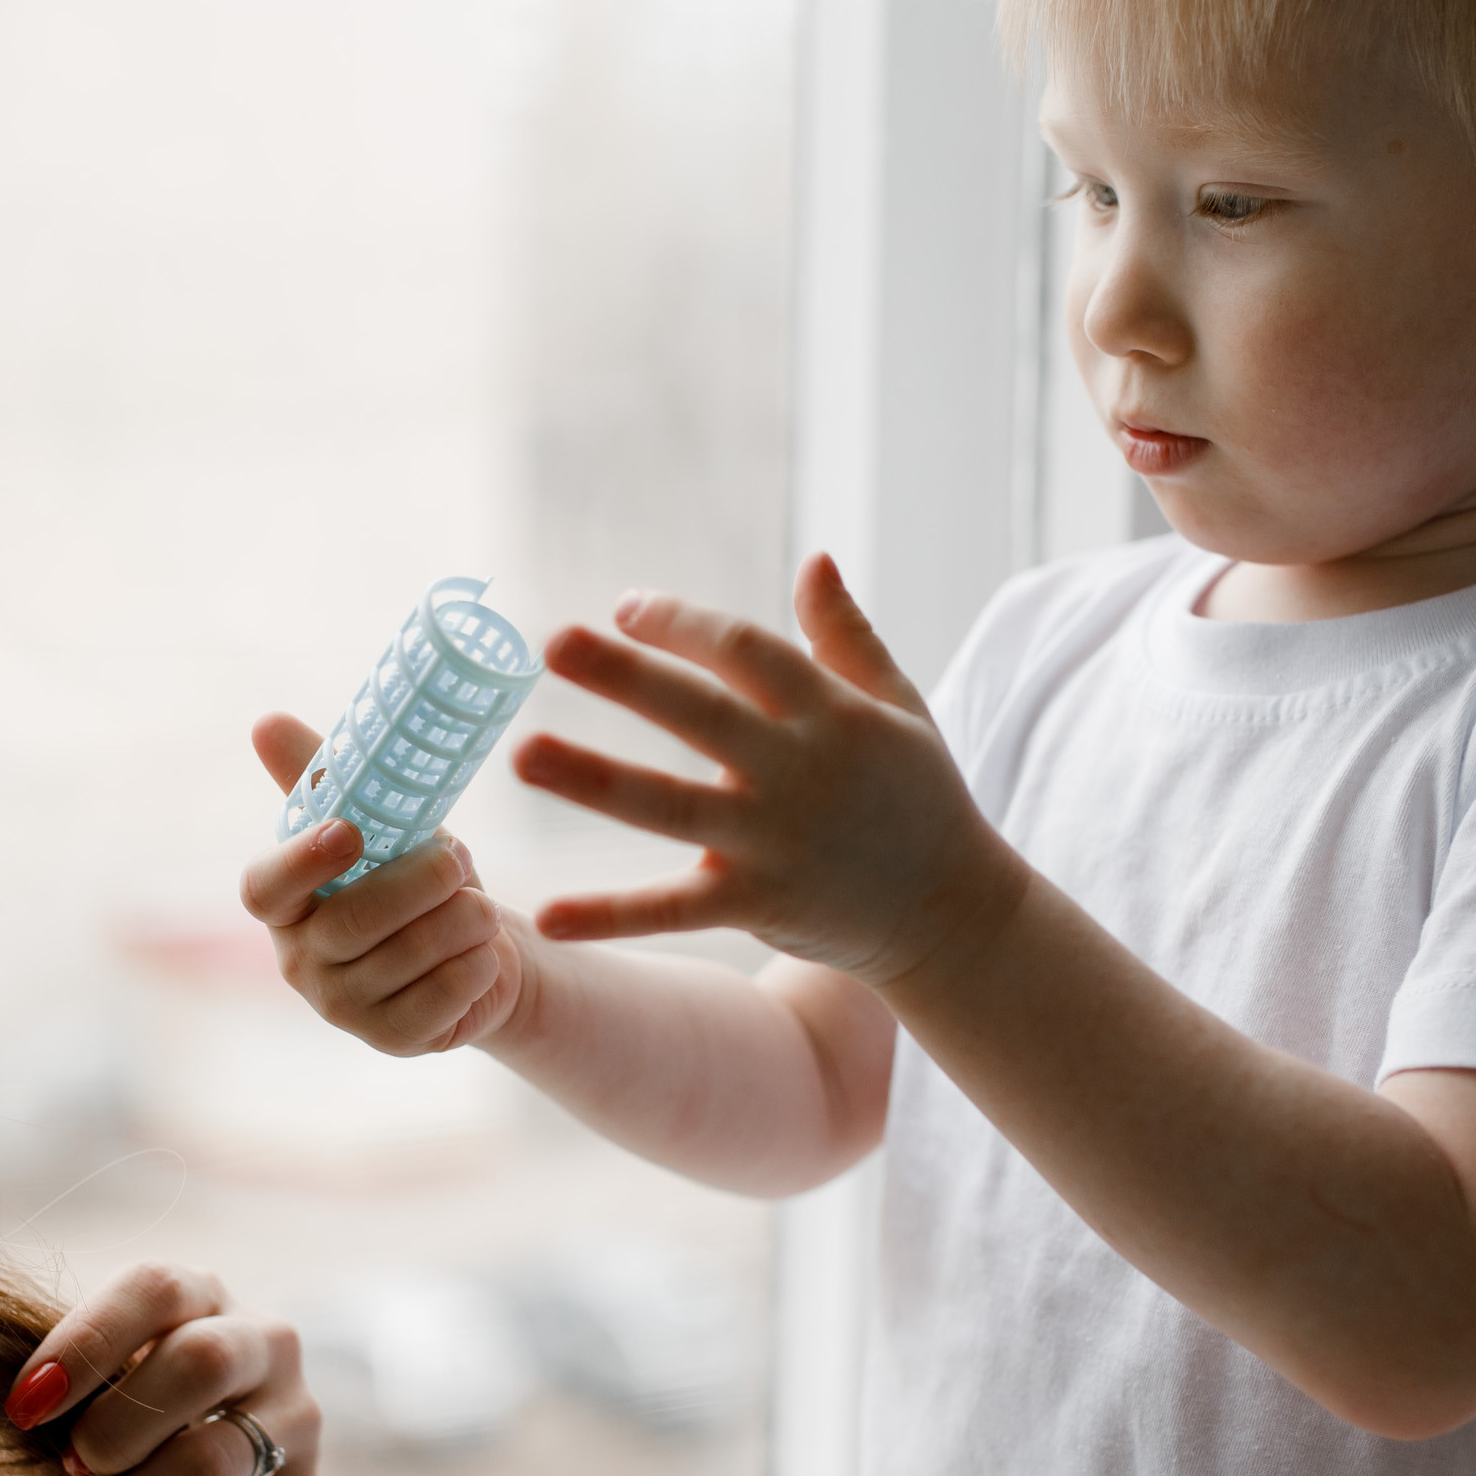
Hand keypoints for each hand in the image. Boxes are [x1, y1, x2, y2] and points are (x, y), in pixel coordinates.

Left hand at [5, 1263, 321, 1475]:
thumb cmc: (103, 1430)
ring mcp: (297, 1425)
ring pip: (211, 1464)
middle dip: (115, 1431)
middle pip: (203, 1363)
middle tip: (73, 1470)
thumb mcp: (75, 1391)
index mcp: (201, 1294)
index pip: (155, 1291)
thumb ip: (38, 1386)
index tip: (24, 1409)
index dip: (84, 1347)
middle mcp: (267, 1343)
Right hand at [240, 711, 526, 1055]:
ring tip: (481, 907)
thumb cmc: (413, 875)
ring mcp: (343, 1008)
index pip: (264, 888)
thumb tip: (265, 722)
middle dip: (418, 883)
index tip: (348, 832)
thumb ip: (327, 777)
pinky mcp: (393, 1040)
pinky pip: (441, 999)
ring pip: (406, 958)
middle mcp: (300, 961)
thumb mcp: (381, 821)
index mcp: (284, 903)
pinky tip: (484, 952)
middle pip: (354, 921)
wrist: (475, 947)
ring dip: (459, 922)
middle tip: (460, 858)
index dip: (302, 862)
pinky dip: (475, 966)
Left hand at [515, 554, 1018, 986]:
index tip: (625, 608)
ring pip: (669, 807)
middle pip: (699, 715)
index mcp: (830, 715)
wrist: (953, 914)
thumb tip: (814, 559)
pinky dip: (611, 915)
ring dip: (593, 781)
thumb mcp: (899, 707)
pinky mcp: (759, 907)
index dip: (684, 625)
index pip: (746, 652)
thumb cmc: (921, 797)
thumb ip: (848, 636)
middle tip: (552, 643)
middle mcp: (799, 774)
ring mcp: (775, 843)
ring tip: (522, 755)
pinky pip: (672, 909)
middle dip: (625, 677)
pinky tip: (544, 916)